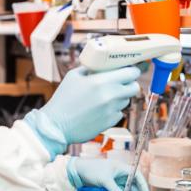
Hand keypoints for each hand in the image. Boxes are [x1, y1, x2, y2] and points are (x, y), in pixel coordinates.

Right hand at [24, 66, 139, 158]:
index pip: (131, 73)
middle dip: (130, 83)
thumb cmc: (62, 100)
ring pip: (126, 100)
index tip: (130, 69)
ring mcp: (111, 110)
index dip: (133, 70)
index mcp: (101, 81)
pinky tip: (100, 110)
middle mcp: (110, 96)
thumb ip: (91, 69)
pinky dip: (113, 110)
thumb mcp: (73, 76)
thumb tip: (101, 64)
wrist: (56, 126)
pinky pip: (119, 113)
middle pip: (135, 87)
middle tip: (121, 83)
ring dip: (120, 97)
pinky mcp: (110, 122)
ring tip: (104, 97)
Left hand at [66, 157, 149, 190]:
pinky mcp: (109, 183)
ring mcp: (114, 178)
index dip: (143, 184)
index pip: (136, 175)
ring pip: (126, 187)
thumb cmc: (92, 170)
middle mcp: (120, 172)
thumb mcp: (105, 181)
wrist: (78, 171)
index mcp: (121, 168)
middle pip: (133, 182)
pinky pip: (118, 190)